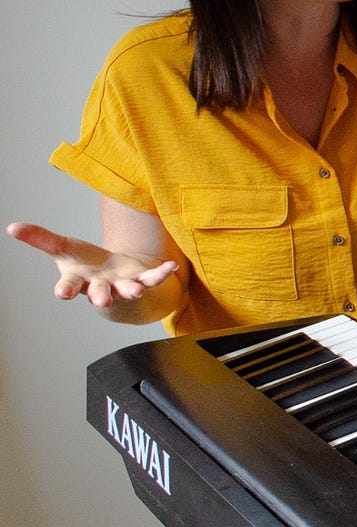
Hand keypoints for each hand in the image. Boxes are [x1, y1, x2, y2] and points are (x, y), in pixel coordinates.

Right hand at [7, 221, 179, 310]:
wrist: (112, 276)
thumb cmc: (84, 263)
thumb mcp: (62, 249)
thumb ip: (40, 239)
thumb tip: (12, 227)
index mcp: (79, 281)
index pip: (69, 287)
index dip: (65, 290)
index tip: (62, 293)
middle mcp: (102, 287)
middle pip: (100, 293)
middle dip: (102, 297)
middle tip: (102, 300)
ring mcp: (123, 286)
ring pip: (128, 290)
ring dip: (133, 290)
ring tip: (138, 290)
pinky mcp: (142, 280)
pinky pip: (153, 278)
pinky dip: (162, 273)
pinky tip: (171, 266)